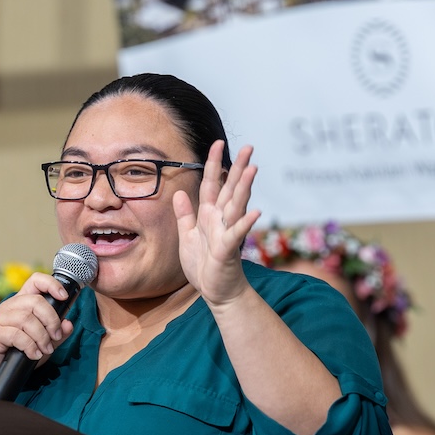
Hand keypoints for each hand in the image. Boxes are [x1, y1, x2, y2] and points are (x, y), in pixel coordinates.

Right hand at [0, 270, 73, 371]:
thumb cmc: (19, 353)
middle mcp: (10, 306)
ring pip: (26, 319)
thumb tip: (68, 324)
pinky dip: (30, 346)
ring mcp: (0, 319)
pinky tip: (34, 354)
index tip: (63, 296)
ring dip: (41, 336)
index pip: (35, 281)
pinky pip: (16, 335)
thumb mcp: (44, 342)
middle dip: (51, 320)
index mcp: (22, 303)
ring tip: (45, 349)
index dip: (51, 284)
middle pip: (35, 301)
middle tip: (55, 336)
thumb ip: (57, 333)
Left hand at [174, 140, 260, 306]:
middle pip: (230, 189)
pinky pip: (237, 234)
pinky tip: (256, 211)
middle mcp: (220, 220)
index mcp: (209, 215)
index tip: (217, 143)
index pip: (212, 184)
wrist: (216, 291)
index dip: (214, 164)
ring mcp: (227, 232)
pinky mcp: (228, 249)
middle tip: (249, 147)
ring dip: (244, 188)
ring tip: (253, 169)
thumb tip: (179, 193)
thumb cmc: (204, 265)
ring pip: (236, 206)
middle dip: (238, 167)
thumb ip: (184, 215)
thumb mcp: (187, 236)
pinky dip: (246, 223)